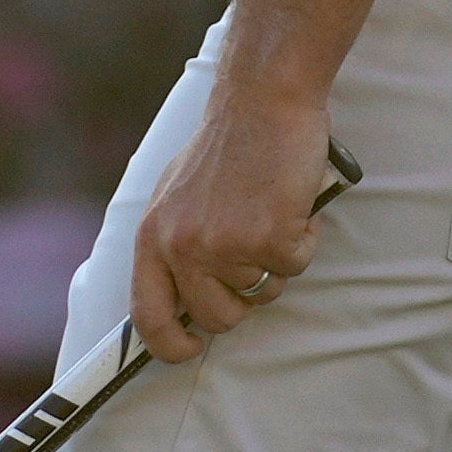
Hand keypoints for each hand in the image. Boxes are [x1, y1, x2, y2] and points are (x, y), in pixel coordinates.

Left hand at [125, 73, 338, 360]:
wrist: (261, 101)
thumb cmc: (226, 146)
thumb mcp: (175, 197)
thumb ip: (173, 244)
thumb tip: (178, 297)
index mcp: (152, 237)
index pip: (147, 316)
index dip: (168, 346)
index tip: (189, 350)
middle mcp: (182, 247)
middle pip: (218, 317)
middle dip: (244, 297)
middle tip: (255, 253)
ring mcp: (224, 245)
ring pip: (264, 291)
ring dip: (276, 259)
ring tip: (269, 210)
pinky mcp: (268, 237)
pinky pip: (296, 264)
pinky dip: (303, 238)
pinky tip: (291, 201)